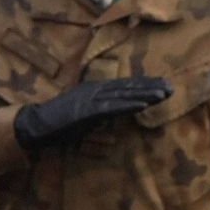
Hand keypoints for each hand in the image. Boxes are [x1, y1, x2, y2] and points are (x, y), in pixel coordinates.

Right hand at [14, 75, 170, 150]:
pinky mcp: (88, 110)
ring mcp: (92, 98)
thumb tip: (113, 114)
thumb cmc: (58, 124)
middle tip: (171, 87)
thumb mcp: (84, 117)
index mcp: (94, 89)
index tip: (162, 85)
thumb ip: (99, 113)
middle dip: (150, 86)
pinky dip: (130, 105)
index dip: (144, 84)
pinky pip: (114, 107)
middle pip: (128, 87)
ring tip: (164, 94)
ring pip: (124, 94)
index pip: (124, 86)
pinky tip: (144, 105)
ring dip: (145, 94)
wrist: (38, 125)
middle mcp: (95, 89)